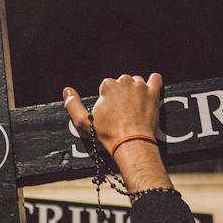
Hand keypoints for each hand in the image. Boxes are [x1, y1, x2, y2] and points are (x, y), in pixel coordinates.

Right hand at [63, 74, 172, 195]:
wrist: (131, 143)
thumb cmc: (109, 134)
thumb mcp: (83, 122)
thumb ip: (72, 105)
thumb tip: (67, 92)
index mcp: (108, 86)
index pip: (106, 86)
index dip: (108, 99)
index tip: (110, 110)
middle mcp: (124, 82)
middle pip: (122, 82)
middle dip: (121, 94)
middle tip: (122, 111)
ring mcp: (140, 87)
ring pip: (137, 82)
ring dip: (136, 90)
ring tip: (134, 106)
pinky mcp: (153, 94)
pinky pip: (156, 79)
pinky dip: (153, 82)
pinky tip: (150, 90)